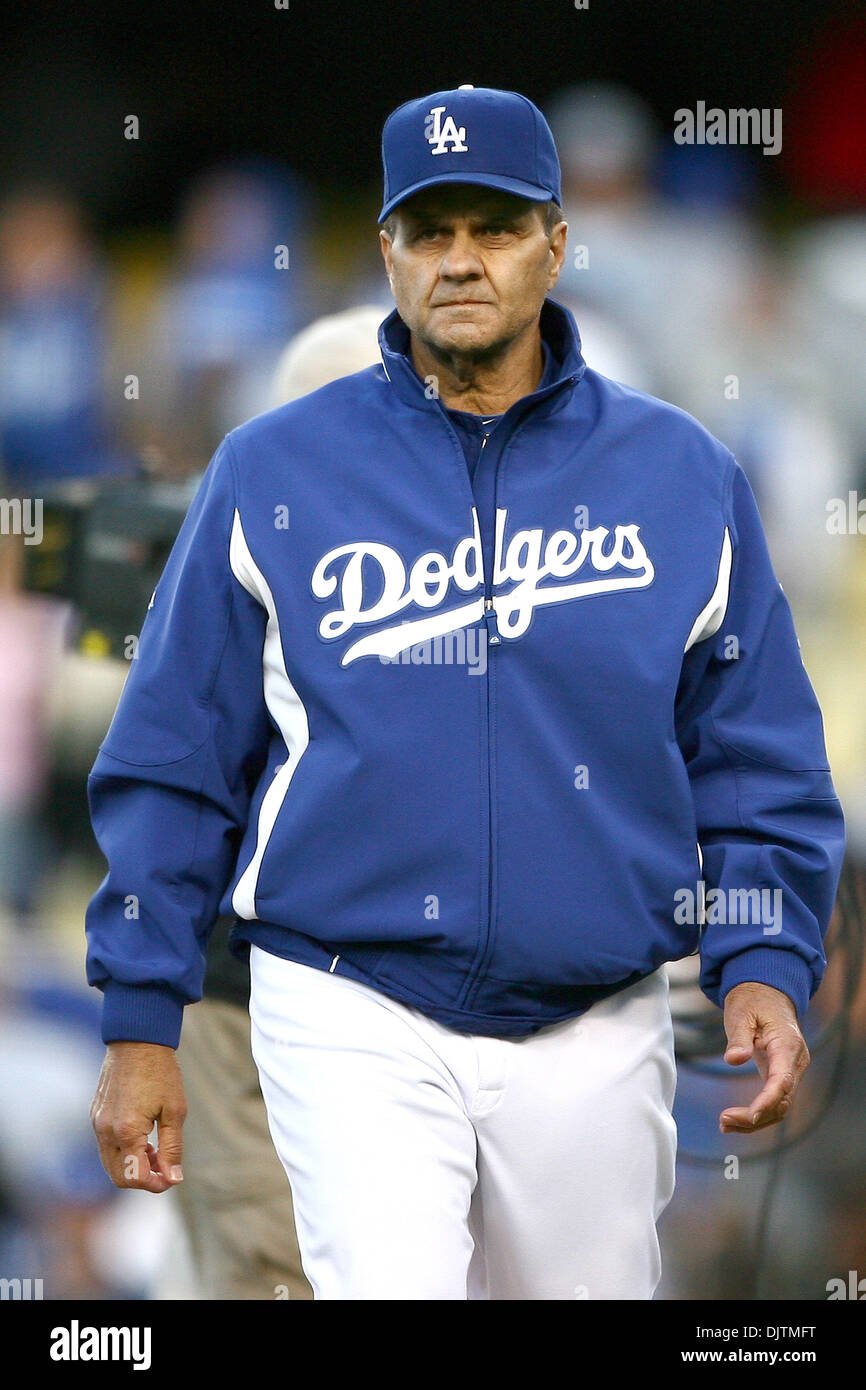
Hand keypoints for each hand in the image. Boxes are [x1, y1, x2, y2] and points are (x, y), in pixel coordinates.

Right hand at [91, 1041, 186, 1192]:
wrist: (137, 1040)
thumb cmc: (160, 1072)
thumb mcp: (175, 1110)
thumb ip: (172, 1148)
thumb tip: (173, 1178)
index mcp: (126, 1131)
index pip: (135, 1177)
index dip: (156, 1184)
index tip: (172, 1178)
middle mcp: (105, 1131)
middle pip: (118, 1177)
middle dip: (143, 1179)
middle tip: (165, 1168)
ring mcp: (97, 1122)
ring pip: (110, 1163)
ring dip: (132, 1165)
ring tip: (156, 1150)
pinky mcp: (95, 1114)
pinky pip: (106, 1145)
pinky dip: (124, 1151)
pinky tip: (144, 1137)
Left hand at [719, 981, 809, 1133]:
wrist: (767, 994)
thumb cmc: (754, 1002)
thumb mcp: (741, 1013)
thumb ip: (739, 1037)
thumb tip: (734, 1059)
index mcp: (787, 1045)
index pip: (782, 1080)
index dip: (767, 1101)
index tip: (750, 1115)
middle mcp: (795, 1062)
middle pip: (782, 1101)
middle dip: (755, 1117)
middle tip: (723, 1121)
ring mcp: (791, 1071)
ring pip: (780, 1107)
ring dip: (755, 1121)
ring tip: (724, 1124)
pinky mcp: (782, 1076)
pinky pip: (775, 1101)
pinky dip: (758, 1113)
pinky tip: (736, 1119)